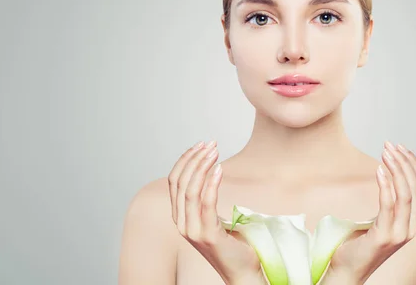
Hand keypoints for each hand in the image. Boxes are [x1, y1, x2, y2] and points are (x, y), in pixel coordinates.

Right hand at [168, 140, 264, 284]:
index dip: (185, 160)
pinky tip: (220, 169)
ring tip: (215, 151)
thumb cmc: (232, 243)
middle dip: (194, 159)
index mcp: (180, 217)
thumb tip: (209, 172)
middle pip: (180, 182)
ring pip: (190, 190)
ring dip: (202, 166)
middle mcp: (181, 223)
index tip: (200, 145)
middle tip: (211, 144)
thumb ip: (204, 201)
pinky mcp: (208, 235)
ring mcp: (192, 230)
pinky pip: (206, 203)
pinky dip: (212, 183)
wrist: (242, 271)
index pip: (174, 181)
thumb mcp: (212, 218)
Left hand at [325, 142, 415, 283]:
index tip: (400, 148)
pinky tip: (379, 170)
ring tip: (385, 152)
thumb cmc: (360, 242)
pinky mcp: (384, 237)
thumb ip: (390, 202)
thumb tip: (389, 173)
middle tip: (389, 145)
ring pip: (406, 193)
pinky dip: (386, 184)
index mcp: (414, 221)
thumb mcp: (381, 219)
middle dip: (405, 161)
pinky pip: (389, 205)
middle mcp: (412, 227)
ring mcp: (400, 234)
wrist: (347, 270)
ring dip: (396, 168)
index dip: (414, 164)